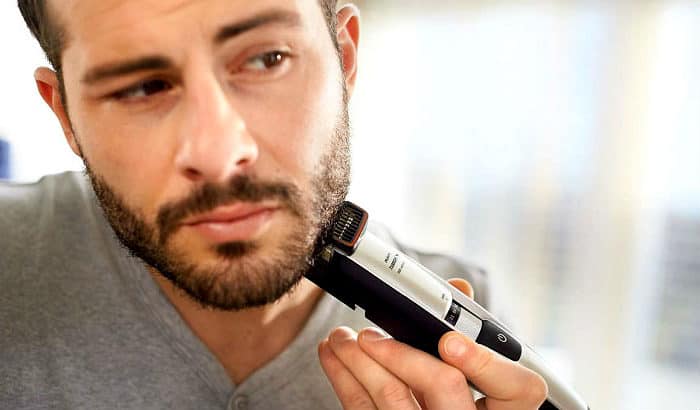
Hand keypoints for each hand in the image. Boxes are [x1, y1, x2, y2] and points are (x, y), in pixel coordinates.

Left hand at [318, 278, 547, 409]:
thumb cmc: (463, 398)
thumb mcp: (477, 372)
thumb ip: (472, 333)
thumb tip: (459, 288)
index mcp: (506, 407)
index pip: (516, 387)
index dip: (484, 363)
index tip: (450, 341)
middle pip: (444, 389)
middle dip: (402, 355)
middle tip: (371, 336)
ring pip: (395, 402)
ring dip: (359, 363)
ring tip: (342, 339)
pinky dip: (345, 380)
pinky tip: (334, 358)